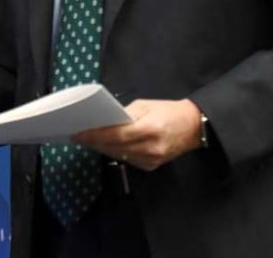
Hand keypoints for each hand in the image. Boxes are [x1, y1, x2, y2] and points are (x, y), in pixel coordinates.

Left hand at [70, 98, 202, 170]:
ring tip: (87, 140)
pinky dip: (115, 152)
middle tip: (78, 136)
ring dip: (102, 148)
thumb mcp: (146, 105)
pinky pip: (128, 160)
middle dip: (94, 142)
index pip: (116, 135)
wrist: (194, 127)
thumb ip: (125, 114)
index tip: (77, 133)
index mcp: (149, 129)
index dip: (95, 135)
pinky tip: (105, 145)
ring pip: (119, 156)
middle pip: (115, 147)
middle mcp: (150, 148)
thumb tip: (104, 121)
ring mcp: (151, 160)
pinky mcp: (152, 166)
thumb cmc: (168, 111)